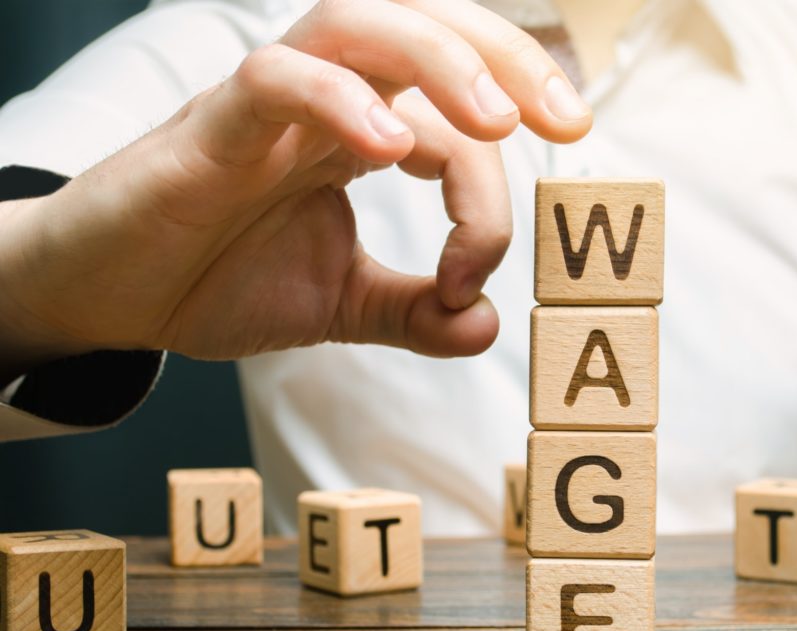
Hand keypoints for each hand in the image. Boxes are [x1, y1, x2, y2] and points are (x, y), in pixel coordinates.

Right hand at [0, 0, 590, 382]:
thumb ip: (411, 309)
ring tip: (497, 120)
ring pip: (361, 24)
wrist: (113, 294)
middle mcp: (327, 102)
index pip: (457, 131)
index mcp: (362, 134)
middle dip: (511, 58)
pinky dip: (338, 100)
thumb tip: (487, 323)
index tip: (475, 278)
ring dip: (444, 60)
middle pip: (428, 24)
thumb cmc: (217, 278)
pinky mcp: (212, 124)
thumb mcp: (338, 304)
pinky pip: (278, 78)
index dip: (489, 199)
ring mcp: (269, 104)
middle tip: (571, 120)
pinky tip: (386, 148)